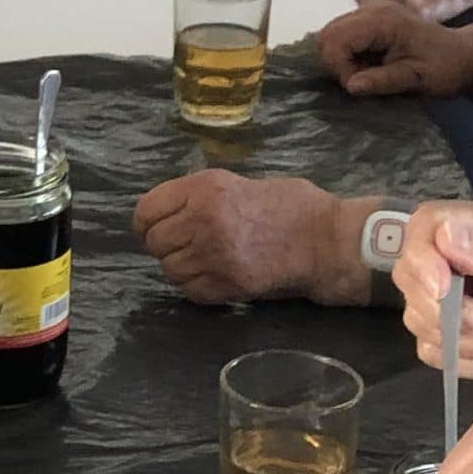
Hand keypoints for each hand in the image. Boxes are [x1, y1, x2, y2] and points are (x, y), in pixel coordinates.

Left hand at [133, 172, 356, 305]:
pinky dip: (196, 286)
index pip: (146, 210)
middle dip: (166, 246)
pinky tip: (216, 276)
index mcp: (205, 188)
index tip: (156, 228)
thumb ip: (201, 196)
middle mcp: (203, 220)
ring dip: (181, 268)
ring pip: (169, 270)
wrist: (326, 240)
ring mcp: (213, 255)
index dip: (147, 223)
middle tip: (186, 246)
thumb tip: (170, 213)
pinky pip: (188, 290)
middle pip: (155, 242)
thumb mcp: (240, 183)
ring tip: (205, 261)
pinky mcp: (226, 285)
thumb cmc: (290, 205)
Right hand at [316, 2, 472, 99]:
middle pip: (326, 35)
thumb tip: (350, 85)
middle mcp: (371, 9)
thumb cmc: (446, 67)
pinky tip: (367, 64)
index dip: (340, 68)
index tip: (361, 86)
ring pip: (330, 35)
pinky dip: (346, 54)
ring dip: (340, 60)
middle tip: (361, 81)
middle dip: (335, 64)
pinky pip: (342, 35)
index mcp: (382, 21)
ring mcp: (369, 11)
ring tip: (365, 74)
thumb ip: (384, 80)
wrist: (465, 56)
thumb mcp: (418, 79)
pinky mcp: (369, 20)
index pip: (335, 41)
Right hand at [393, 205, 472, 403]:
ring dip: (464, 341)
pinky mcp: (446, 337)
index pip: (428, 224)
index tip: (442, 288)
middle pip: (409, 271)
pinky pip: (428, 350)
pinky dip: (465, 362)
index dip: (423, 254)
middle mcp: (459, 259)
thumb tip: (444, 233)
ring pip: (416, 316)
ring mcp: (449, 300)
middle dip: (444, 308)